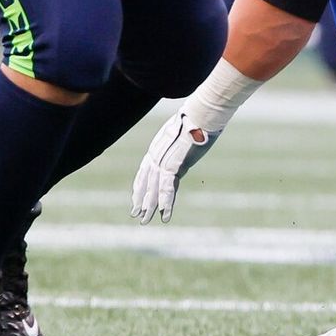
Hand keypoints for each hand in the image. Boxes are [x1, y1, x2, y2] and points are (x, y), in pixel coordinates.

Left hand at [131, 103, 222, 222]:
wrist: (199, 115)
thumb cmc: (195, 120)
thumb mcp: (183, 132)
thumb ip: (180, 142)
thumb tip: (190, 140)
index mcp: (157, 150)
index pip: (144, 172)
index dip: (140, 186)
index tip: (136, 198)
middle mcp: (156, 156)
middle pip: (146, 183)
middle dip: (141, 200)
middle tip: (136, 215)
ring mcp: (163, 161)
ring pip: (153, 189)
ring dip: (150, 206)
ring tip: (144, 220)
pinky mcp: (173, 165)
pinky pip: (167, 188)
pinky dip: (166, 202)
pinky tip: (164, 215)